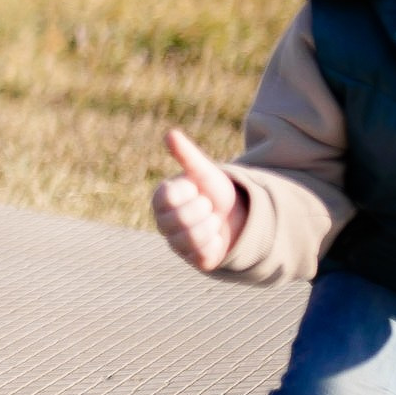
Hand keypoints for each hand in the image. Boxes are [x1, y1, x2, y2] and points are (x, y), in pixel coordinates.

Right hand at [152, 128, 246, 270]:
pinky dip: (216, 243)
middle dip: (204, 209)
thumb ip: (186, 155)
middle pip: (182, 219)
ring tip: (212, 221)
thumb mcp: (203, 171)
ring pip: (192, 238)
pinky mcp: (193, 260)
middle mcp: (162, 223)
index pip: (169, 196)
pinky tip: (215, 237)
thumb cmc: (213, 190)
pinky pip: (204, 254)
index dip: (190, 191)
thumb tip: (170, 134)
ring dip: (211, 226)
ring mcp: (176, 243)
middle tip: (207, 207)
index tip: (196, 189)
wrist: (235, 215)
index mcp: (160, 199)